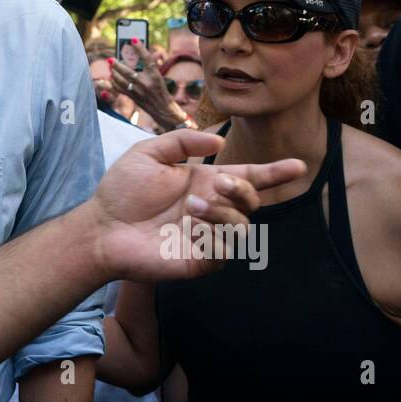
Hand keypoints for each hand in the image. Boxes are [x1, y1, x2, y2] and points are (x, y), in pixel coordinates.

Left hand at [90, 129, 304, 281]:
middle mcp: (211, 209)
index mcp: (203, 183)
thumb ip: (182, 141)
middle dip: (244, 190)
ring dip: (224, 213)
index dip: (274, 173)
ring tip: (191, 208)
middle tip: (219, 182)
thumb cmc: (121, 190)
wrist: (101, 227)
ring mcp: (206, 237)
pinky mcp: (198, 261)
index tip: (299, 165)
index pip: (248, 178)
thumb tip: (220, 141)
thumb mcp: (149, 153)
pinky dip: (213, 239)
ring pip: (242, 227)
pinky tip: (189, 231)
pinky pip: (225, 253)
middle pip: (251, 201)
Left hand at [110, 38, 182, 129]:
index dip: (140, 48)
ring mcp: (139, 91)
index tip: (133, 39)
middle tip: (110, 59)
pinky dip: (114, 82)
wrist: (163, 108)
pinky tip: (112, 77)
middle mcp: (146, 83)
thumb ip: (148, 65)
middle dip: (117, 65)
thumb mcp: (157, 75)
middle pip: (128, 72)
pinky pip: (120, 89)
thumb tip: (137, 52)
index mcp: (155, 75)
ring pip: (121, 81)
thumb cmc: (160, 89)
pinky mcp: (134, 97)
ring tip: (110, 67)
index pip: (147, 59)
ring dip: (114, 73)